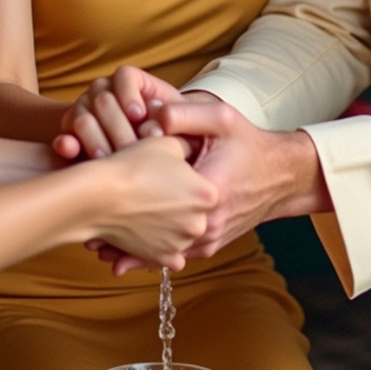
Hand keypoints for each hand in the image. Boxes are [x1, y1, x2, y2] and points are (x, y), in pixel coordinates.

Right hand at [54, 64, 185, 161]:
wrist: (160, 159)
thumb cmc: (181, 134)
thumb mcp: (192, 122)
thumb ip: (185, 116)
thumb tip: (163, 120)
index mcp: (134, 83)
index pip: (124, 77)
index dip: (129, 94)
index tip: (139, 115)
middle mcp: (106, 92)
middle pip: (102, 99)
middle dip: (116, 124)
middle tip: (129, 148)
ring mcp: (86, 112)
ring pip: (81, 116)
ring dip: (94, 137)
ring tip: (109, 158)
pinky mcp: (74, 137)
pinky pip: (63, 135)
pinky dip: (66, 143)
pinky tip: (71, 152)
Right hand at [87, 133, 219, 273]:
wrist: (99, 196)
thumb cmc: (133, 167)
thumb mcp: (168, 144)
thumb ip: (189, 148)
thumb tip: (194, 149)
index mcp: (208, 195)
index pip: (205, 189)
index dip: (188, 183)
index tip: (172, 179)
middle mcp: (201, 222)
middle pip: (196, 213)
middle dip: (181, 206)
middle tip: (159, 196)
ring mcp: (182, 243)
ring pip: (184, 234)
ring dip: (171, 228)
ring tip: (149, 213)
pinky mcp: (163, 257)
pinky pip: (172, 256)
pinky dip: (162, 247)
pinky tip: (150, 234)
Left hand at [91, 98, 324, 273]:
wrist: (282, 176)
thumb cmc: (249, 145)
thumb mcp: (222, 119)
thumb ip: (185, 113)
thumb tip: (150, 113)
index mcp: (207, 189)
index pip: (155, 200)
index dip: (124, 200)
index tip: (97, 199)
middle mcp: (208, 222)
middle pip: (154, 235)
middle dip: (122, 234)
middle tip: (88, 232)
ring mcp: (209, 239)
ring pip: (162, 253)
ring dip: (133, 251)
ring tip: (100, 247)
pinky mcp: (210, 247)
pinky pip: (174, 256)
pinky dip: (151, 254)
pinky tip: (126, 253)